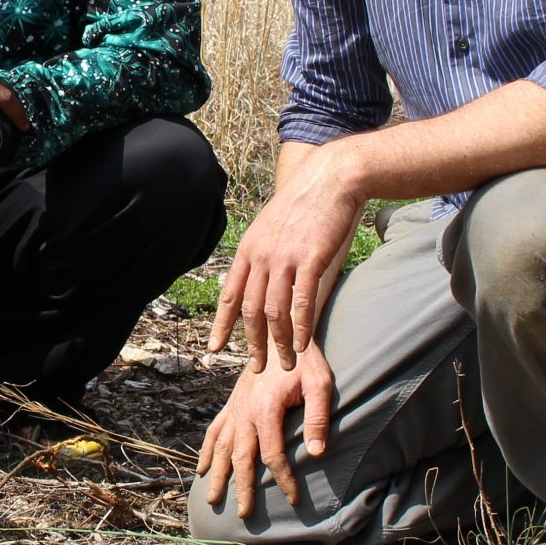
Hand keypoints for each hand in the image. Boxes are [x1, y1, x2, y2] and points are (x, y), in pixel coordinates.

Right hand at [196, 350, 329, 520]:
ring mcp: (235, 408)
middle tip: (242, 514)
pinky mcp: (232, 404)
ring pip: (220, 448)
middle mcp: (245, 412)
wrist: (281, 330)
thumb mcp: (320, 384)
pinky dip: (205, 450)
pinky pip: (214, 430)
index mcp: (266, 410)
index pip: (273, 455)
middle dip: (242, 488)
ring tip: (213, 498)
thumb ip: (319, 418)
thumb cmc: (305, 359)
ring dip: (216, 474)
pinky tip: (200, 468)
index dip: (284, 480)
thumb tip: (317, 454)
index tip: (294, 499)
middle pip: (240, 458)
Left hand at [209, 146, 367, 369]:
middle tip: (258, 366)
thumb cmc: (304, 205)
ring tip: (285, 363)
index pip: (229, 294)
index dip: (222, 324)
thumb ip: (264, 255)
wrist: (330, 178)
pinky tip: (304, 344)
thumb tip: (261, 281)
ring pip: (274, 311)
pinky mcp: (311, 259)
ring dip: (279, 342)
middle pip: (250, 310)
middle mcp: (261, 256)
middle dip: (253, 343)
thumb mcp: (272, 228)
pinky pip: (302, 301)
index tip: (215, 347)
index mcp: (248, 249)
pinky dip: (301, 327)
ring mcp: (285, 258)